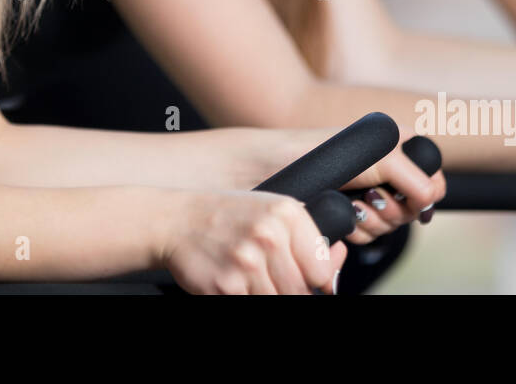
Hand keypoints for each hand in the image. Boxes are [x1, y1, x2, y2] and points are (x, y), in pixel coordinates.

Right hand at [162, 190, 346, 293]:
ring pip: (279, 300)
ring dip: (268, 294)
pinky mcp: (227, 286)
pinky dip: (246, 297)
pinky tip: (237, 282)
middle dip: (292, 290)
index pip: (322, 268)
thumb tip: (337, 259)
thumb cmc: (228, 216)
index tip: (306, 278)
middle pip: (302, 290)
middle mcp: (269, 235)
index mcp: (287, 213)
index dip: (316, 278)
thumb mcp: (272, 211)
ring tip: (253, 278)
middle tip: (274, 278)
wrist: (178, 221)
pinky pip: (252, 304)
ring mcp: (247, 262)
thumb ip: (307, 236)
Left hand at [341, 145, 446, 235]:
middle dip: (394, 209)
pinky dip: (359, 228)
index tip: (415, 198)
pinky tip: (347, 213)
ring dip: (374, 219)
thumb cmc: (331, 151)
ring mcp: (371, 193)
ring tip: (355, 203)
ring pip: (392, 224)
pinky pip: (371, 234)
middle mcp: (389, 171)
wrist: (284, 166)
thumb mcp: (384, 157)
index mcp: (401, 148)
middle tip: (372, 196)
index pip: (434, 180)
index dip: (428, 195)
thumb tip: (430, 204)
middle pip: (414, 208)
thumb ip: (417, 180)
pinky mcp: (354, 213)